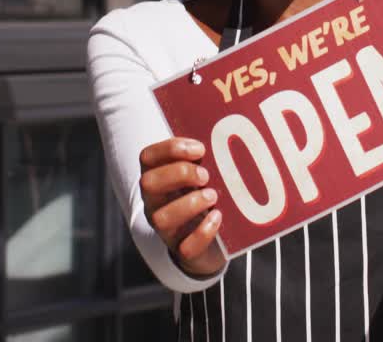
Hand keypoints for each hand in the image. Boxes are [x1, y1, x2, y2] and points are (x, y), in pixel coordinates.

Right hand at [138, 137, 226, 276]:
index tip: (200, 148)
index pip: (148, 157)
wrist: (212, 243)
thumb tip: (234, 132)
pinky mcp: (182, 249)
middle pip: (148, 183)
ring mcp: (165, 228)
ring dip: (189, 203)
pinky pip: (185, 247)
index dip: (171, 149)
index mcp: (157, 178)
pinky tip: (218, 217)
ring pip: (161, 218)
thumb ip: (207, 157)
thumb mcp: (202, 174)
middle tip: (205, 175)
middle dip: (179, 174)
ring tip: (212, 196)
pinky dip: (203, 232)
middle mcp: (155, 202)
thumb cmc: (206, 196)